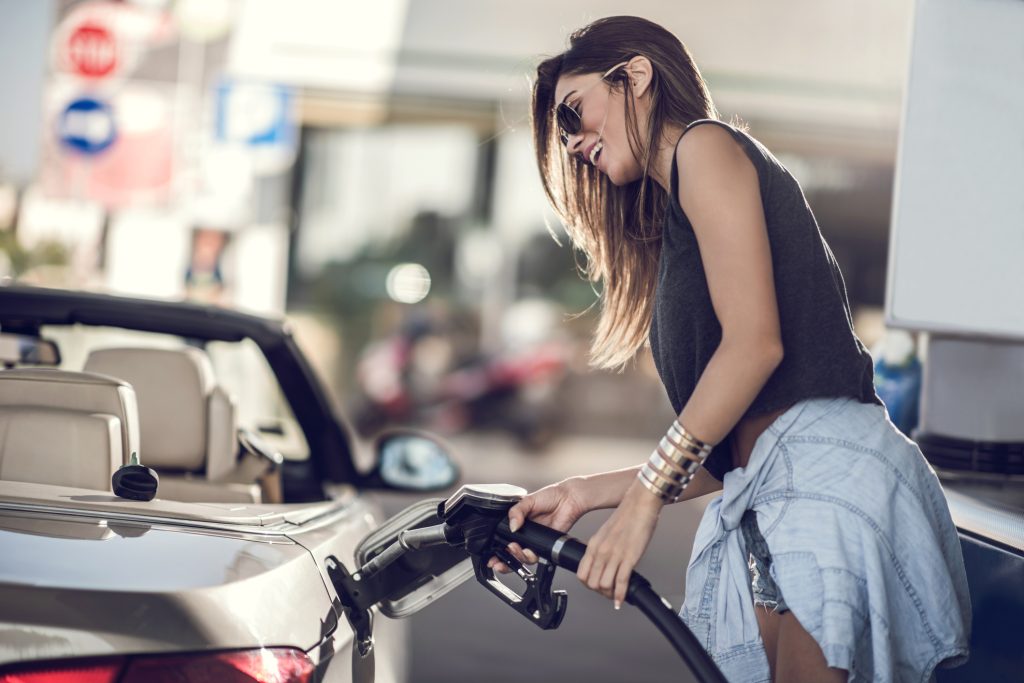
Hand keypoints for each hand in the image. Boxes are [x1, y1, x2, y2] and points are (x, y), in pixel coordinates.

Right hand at [487, 479, 587, 572]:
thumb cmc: (550, 496)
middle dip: (503, 559)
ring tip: (515, 548)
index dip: (496, 549)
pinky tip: (529, 551)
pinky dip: (530, 557)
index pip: (502, 538)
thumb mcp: (528, 500)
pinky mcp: (544, 546)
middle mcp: (524, 533)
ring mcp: (533, 541)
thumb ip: (516, 512)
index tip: (490, 555)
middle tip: (499, 559)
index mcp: (516, 522)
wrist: (569, 500)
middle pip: (510, 553)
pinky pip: (535, 557)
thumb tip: (511, 526)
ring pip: (521, 557)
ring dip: (516, 557)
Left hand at [576, 481, 662, 608]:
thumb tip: (602, 564)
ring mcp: (615, 555)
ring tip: (616, 595)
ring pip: (604, 585)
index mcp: (593, 545)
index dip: (587, 585)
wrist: (640, 505)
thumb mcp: (606, 534)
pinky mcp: (629, 558)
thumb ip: (601, 549)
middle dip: (599, 592)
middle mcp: (601, 551)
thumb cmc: (627, 517)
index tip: (596, 587)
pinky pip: (621, 583)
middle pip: (592, 583)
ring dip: (610, 595)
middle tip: (608, 593)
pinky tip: (622, 600)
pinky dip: (621, 596)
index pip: (581, 573)